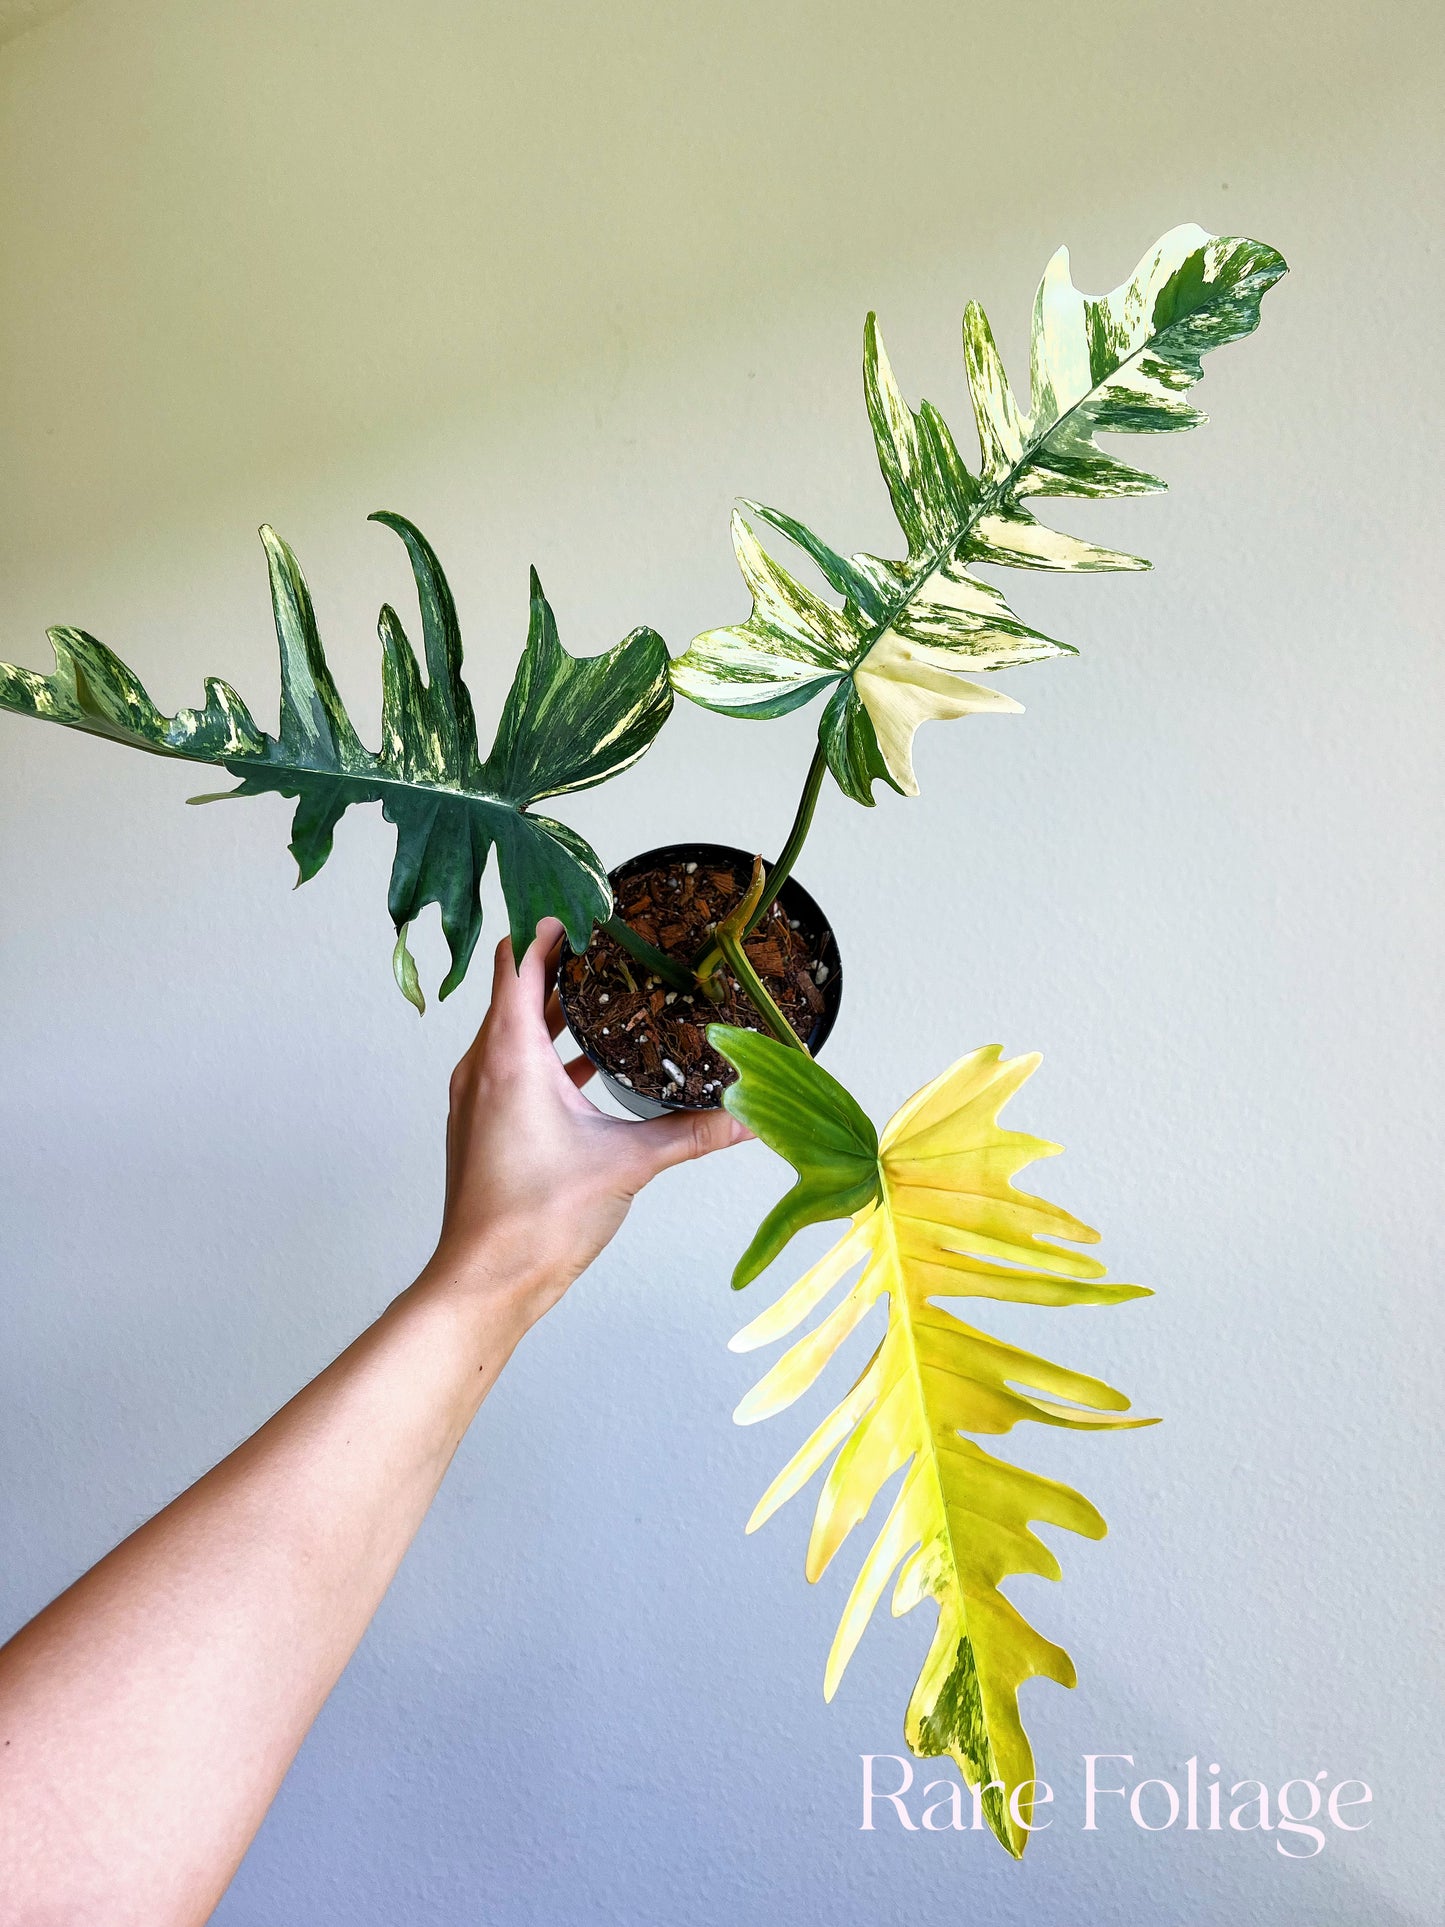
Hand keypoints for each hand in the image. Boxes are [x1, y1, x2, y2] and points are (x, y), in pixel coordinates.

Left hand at [423, 917, 749, 1325]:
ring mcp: (475, 1097)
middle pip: (514, 990)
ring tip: (605, 999)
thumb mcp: (629, 1164)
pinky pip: (509, 1067)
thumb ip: (693, 1133)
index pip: (517, 961)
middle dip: (560, 966)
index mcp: (510, 1056)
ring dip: (552, 1011)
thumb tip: (748, 1116)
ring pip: (511, 1031)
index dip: (549, 929)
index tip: (587, 914)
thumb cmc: (536, 1220)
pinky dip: (544, 1054)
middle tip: (611, 950)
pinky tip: (587, 1069)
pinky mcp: (480, 1125)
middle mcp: (482, 1067)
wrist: (486, 1282)